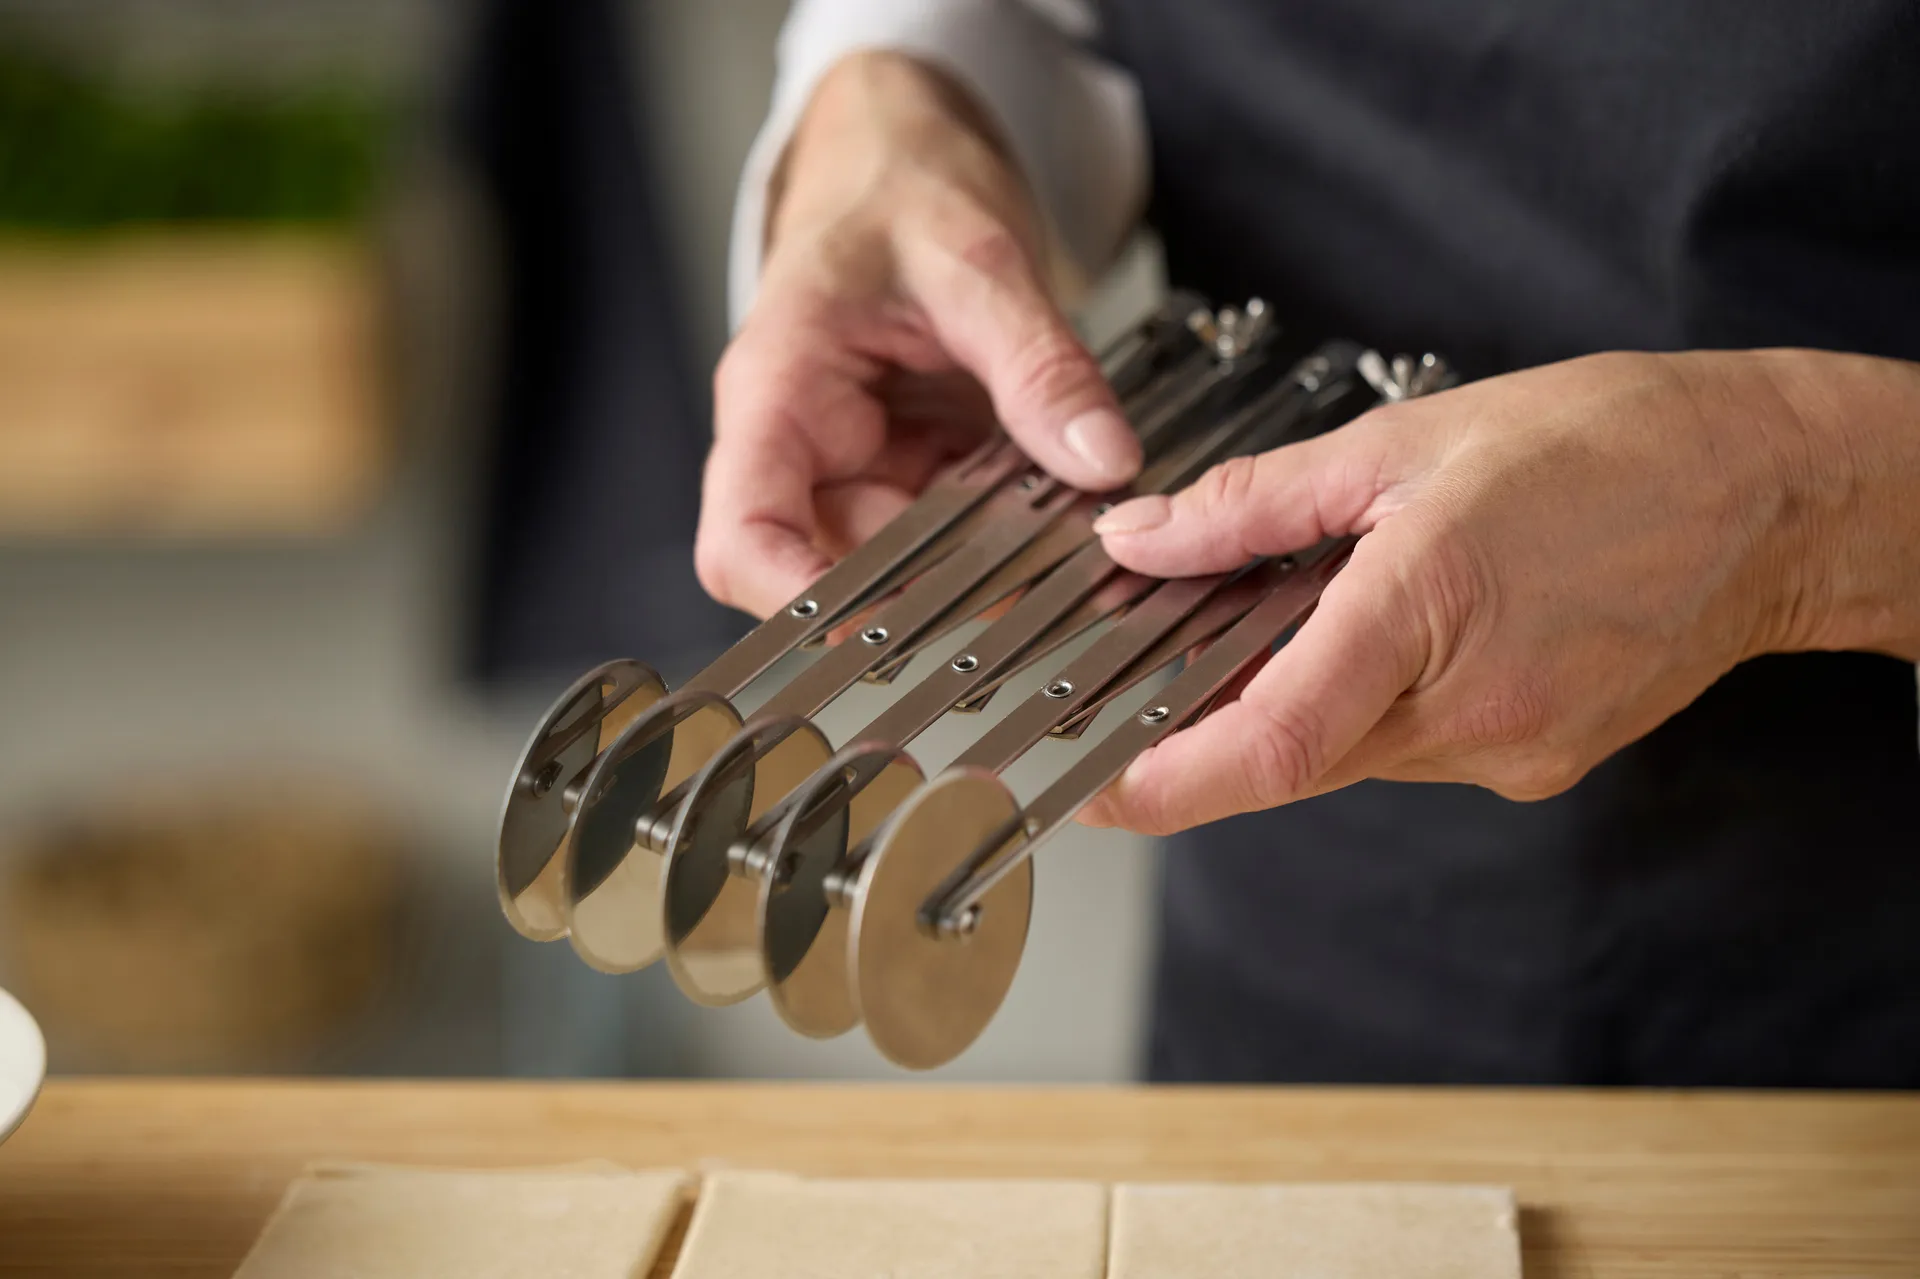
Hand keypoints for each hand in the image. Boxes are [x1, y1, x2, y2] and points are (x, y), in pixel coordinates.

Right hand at [696, 51, 1138, 618]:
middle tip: (1041, 574)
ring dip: (987, 565)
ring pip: (912, 564)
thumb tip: (1101, 461)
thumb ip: (1037, 365)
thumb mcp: (978, 262)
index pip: (743, 539)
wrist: (903, 158)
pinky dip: (1011, 532)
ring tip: (1069, 537)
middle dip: (938, 588)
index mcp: (778, 394)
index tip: (878, 630)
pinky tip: (1067, 516)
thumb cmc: (898, 187)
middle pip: (842, 569)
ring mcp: (863, 467)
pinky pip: (959, 530)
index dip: (794, 600)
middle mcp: (807, 449)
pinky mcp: (917, 471)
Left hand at [1078, 348, 1910, 834]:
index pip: (1268, 745)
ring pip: (1344, 753)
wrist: (1770, 496)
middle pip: (1289, 756)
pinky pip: (1407, 748)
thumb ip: (1255, 503)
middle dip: (1205, 727)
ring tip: (1288, 615)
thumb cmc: (1610, 446)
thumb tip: (1143, 540)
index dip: (1160, 783)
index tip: (1087, 786)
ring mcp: (1508, 750)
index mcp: (1428, 612)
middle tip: (1148, 673)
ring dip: (1290, 703)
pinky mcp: (1534, 762)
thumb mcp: (1404, 442)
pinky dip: (1362, 703)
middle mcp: (1470, 712)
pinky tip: (1379, 632)